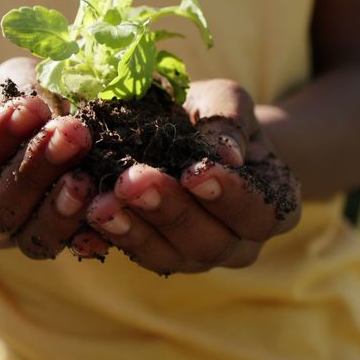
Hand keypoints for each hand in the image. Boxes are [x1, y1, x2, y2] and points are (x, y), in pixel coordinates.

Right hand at [0, 57, 108, 258]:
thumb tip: (60, 90)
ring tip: (86, 177)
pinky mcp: (59, 245)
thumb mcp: (16, 83)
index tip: (27, 108)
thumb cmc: (18, 105)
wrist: (33, 143)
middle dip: (35, 168)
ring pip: (34, 236)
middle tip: (72, 134)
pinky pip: (72, 249)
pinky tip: (110, 212)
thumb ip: (28, 85)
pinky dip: (91, 234)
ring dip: (61, 206)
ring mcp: (19, 238)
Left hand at [83, 79, 300, 273]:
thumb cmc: (214, 114)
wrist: (187, 131)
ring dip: (134, 230)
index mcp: (273, 205)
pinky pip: (133, 255)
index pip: (260, 213)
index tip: (195, 172)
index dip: (230, 198)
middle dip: (170, 212)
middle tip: (133, 181)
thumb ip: (229, 121)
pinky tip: (86, 217)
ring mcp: (197, 257)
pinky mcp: (157, 255)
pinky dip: (109, 238)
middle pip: (211, 242)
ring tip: (102, 203)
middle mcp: (241, 243)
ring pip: (169, 257)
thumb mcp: (227, 102)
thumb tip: (225, 154)